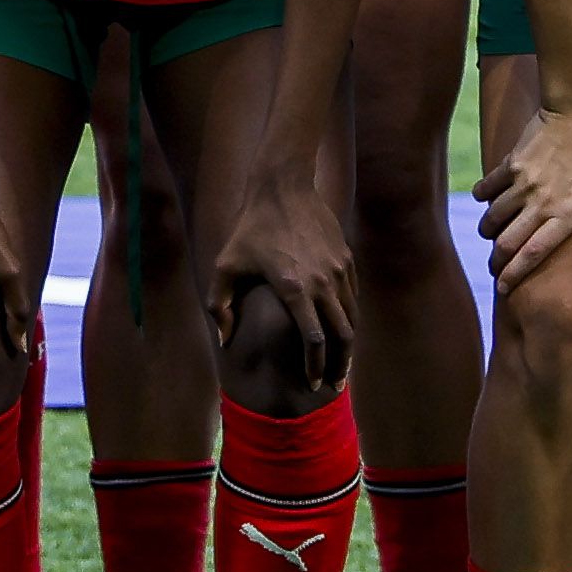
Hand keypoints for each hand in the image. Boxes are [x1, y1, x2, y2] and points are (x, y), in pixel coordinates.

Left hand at [207, 159, 359, 391]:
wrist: (283, 186)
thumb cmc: (251, 228)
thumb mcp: (226, 265)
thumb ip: (219, 305)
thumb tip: (225, 340)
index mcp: (294, 289)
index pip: (314, 341)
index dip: (315, 368)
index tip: (312, 385)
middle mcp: (323, 283)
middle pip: (343, 336)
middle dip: (340, 366)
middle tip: (334, 385)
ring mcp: (339, 270)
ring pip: (352, 317)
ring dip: (348, 345)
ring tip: (341, 363)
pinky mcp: (346, 259)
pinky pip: (352, 296)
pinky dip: (349, 317)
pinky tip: (340, 327)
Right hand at [475, 79, 571, 286]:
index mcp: (568, 214)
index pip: (533, 254)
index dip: (514, 274)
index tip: (503, 288)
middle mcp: (541, 202)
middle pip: (506, 242)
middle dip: (496, 261)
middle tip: (494, 268)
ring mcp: (523, 182)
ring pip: (492, 217)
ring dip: (488, 231)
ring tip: (491, 236)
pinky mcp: (511, 163)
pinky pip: (487, 188)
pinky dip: (482, 197)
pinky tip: (485, 202)